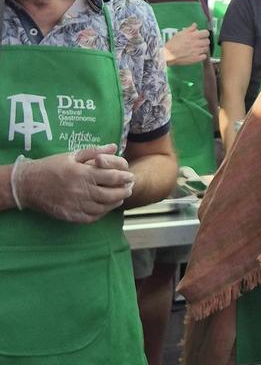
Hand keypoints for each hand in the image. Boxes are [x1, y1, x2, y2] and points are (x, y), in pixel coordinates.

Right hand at [14, 146, 132, 221]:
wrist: (27, 184)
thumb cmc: (50, 166)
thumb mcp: (71, 155)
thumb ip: (94, 151)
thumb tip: (113, 147)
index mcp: (83, 173)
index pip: (112, 177)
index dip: (124, 177)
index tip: (130, 176)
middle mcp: (81, 190)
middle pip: (111, 194)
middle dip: (124, 191)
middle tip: (129, 188)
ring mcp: (76, 205)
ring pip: (103, 207)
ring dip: (115, 203)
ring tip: (120, 197)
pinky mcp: (70, 215)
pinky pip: (91, 217)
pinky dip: (101, 213)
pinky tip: (104, 207)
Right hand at [164, 24, 209, 65]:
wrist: (168, 54)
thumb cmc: (173, 43)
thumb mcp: (180, 33)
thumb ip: (190, 29)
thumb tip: (195, 25)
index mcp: (193, 36)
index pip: (206, 33)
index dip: (205, 33)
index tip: (203, 35)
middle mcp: (196, 43)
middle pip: (207, 41)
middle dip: (205, 40)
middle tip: (200, 42)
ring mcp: (196, 51)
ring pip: (206, 48)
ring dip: (204, 47)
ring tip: (199, 48)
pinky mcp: (195, 59)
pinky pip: (204, 56)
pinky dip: (202, 55)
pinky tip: (198, 54)